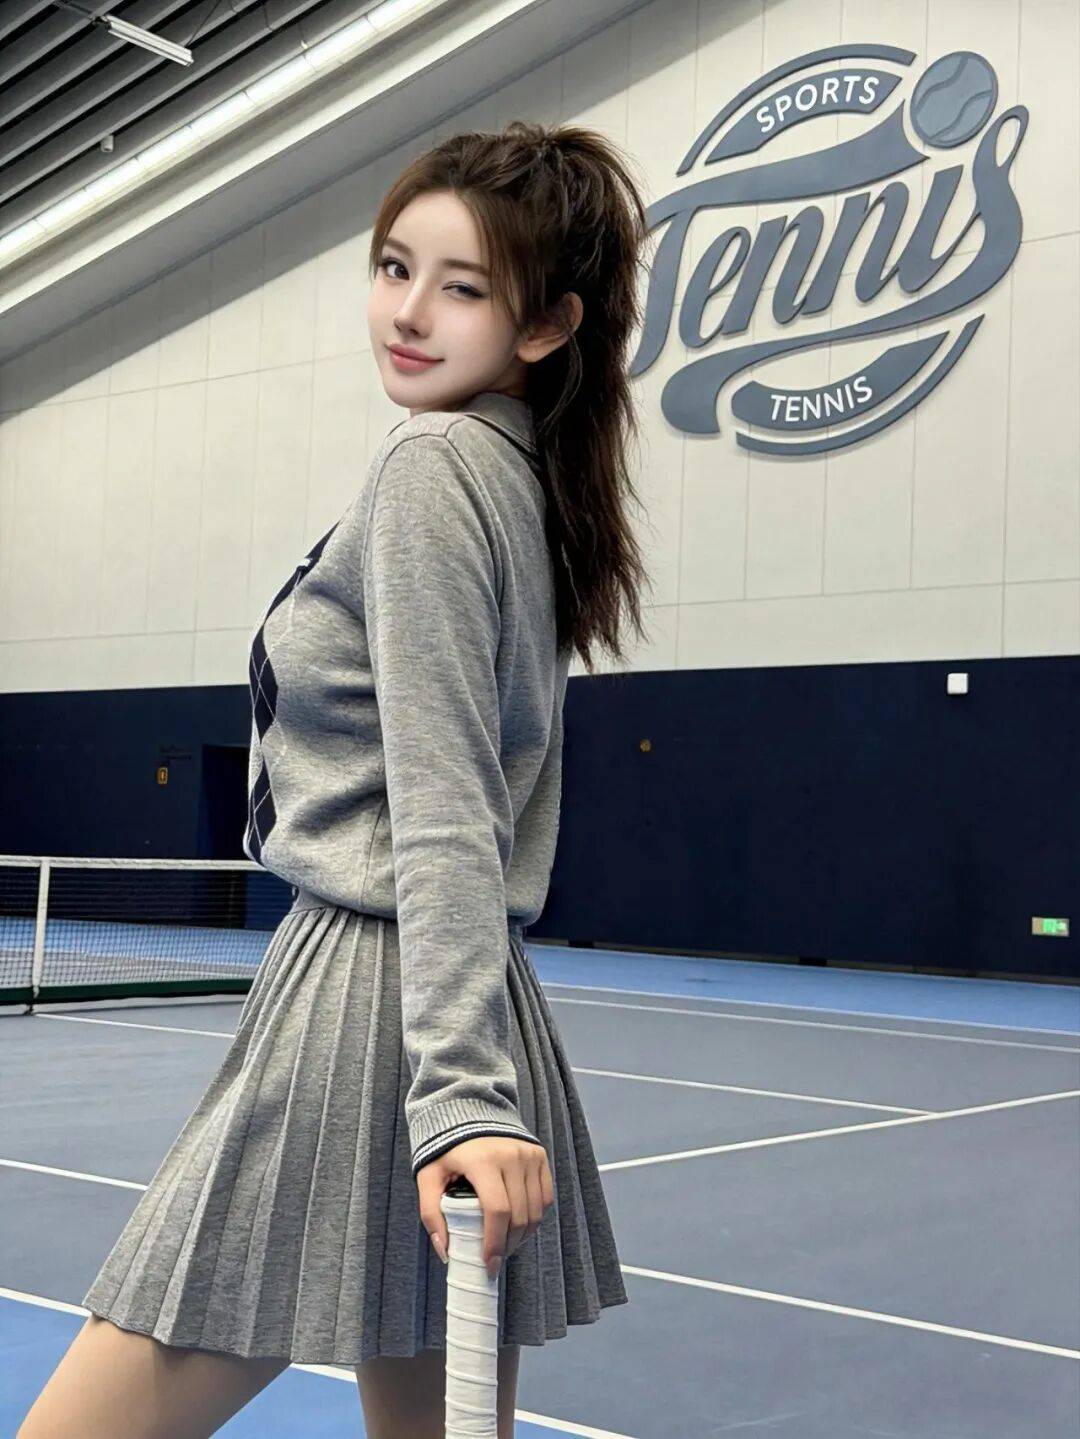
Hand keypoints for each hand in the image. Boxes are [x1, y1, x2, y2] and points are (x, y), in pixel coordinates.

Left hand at [416, 1135, 554, 1279]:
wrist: (467, 1110)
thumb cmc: (446, 1149)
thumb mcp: (429, 1177)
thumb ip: (431, 1214)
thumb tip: (446, 1252)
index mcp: (483, 1160)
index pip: (497, 1210)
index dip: (495, 1242)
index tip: (488, 1264)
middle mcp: (511, 1155)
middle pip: (519, 1215)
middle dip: (508, 1245)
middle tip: (495, 1259)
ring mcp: (529, 1154)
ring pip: (535, 1210)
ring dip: (523, 1236)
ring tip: (505, 1244)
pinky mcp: (539, 1155)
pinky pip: (545, 1197)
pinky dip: (535, 1218)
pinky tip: (519, 1226)